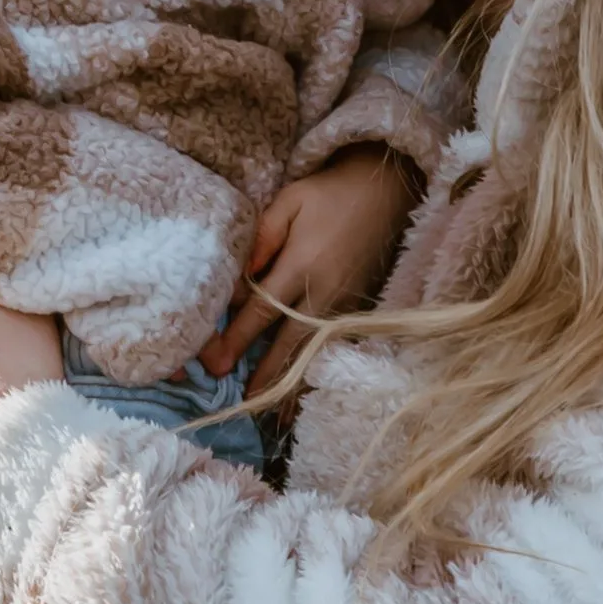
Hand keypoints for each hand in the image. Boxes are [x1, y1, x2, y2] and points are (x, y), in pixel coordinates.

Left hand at [197, 148, 421, 387]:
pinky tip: (305, 389)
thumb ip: (262, 236)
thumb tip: (240, 277)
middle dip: (265, 373)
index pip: (263, 310)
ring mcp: (346, 303)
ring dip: (294, 381)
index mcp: (303, 264)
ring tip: (274, 411)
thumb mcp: (290, 200)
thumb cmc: (330, 193)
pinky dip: (318, 368)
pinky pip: (333, 344)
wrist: (387, 191)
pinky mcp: (359, 307)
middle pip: (289, 341)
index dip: (238, 338)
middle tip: (243, 401)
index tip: (215, 363)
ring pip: (314, 350)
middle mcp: (326, 291)